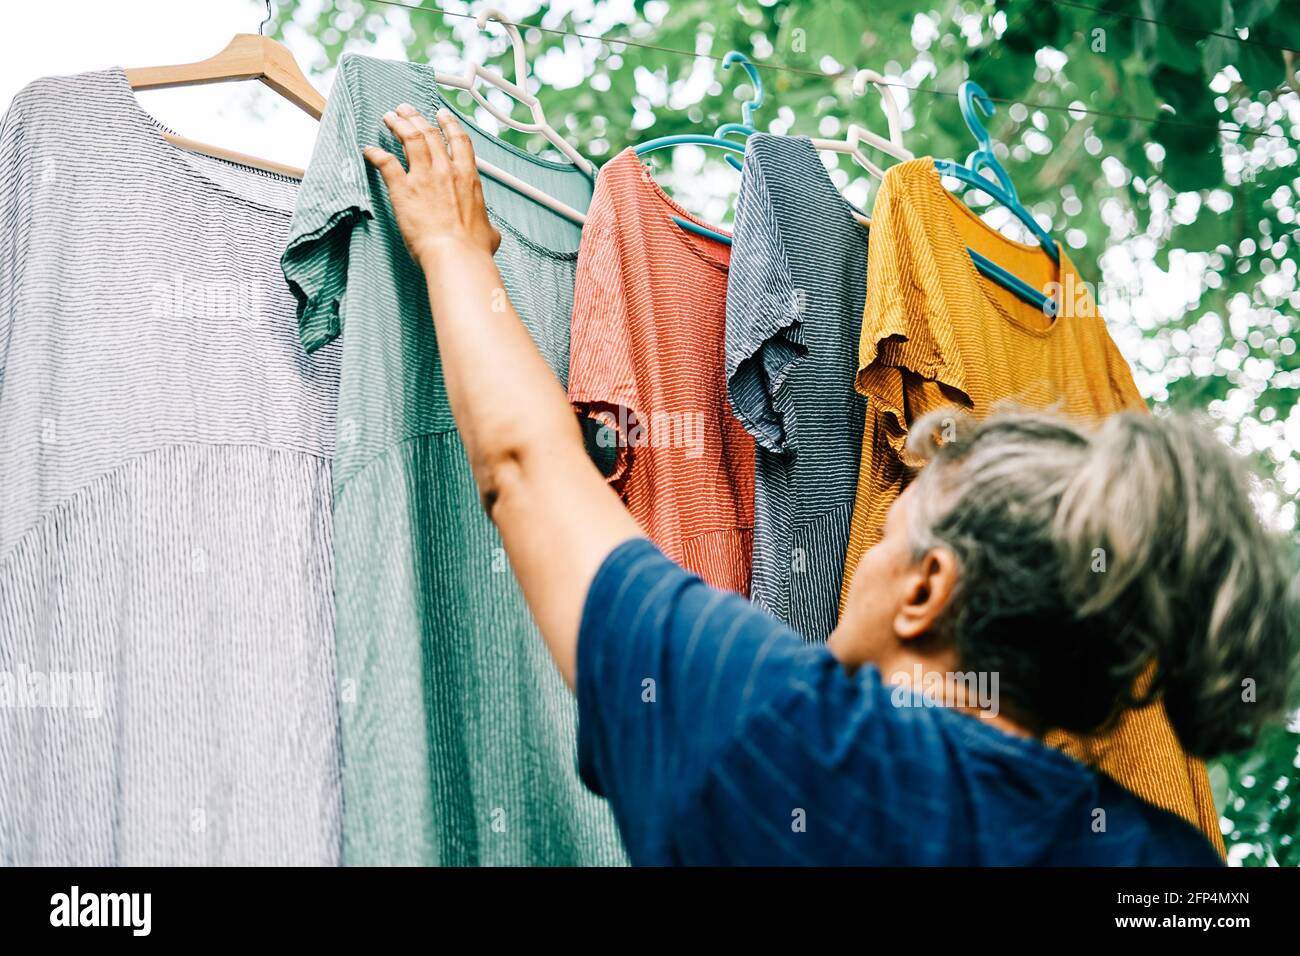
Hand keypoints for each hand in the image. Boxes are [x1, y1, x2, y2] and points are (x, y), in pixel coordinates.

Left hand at [364, 104, 501, 269]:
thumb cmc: (473, 248)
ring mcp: (424, 177)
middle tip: (406, 110)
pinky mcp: (403, 188)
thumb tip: (490, 233)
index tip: (441, 115)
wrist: (456, 255)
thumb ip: (487, 226)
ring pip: (409, 138)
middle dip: (416, 118)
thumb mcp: (490, 233)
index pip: (458, 140)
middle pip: (429, 133)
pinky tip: (369, 151)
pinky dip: (375, 154)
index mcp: (468, 177)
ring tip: (390, 117)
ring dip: (398, 125)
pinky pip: (386, 163)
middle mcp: (446, 170)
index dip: (448, 124)